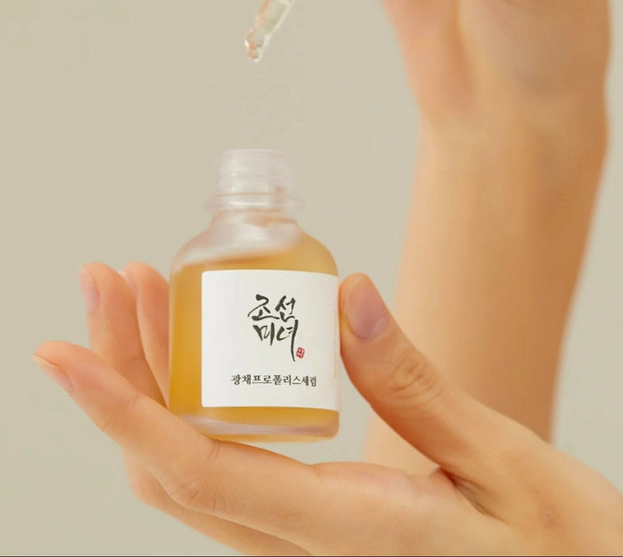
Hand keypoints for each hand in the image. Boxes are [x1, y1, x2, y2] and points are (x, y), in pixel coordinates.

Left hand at [34, 265, 622, 554]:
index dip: (122, 411)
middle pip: (172, 465)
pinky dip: (191, 402)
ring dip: (152, 380)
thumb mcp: (503, 463)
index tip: (64, 354)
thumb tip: (348, 299)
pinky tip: (199, 351)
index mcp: (349, 534)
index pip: (199, 472)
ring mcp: (305, 541)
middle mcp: (305, 547)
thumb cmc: (557, 549)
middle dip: (124, 368)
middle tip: (114, 280)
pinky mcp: (317, 524)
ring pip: (190, 468)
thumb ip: (418, 386)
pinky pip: (226, 467)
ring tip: (146, 295)